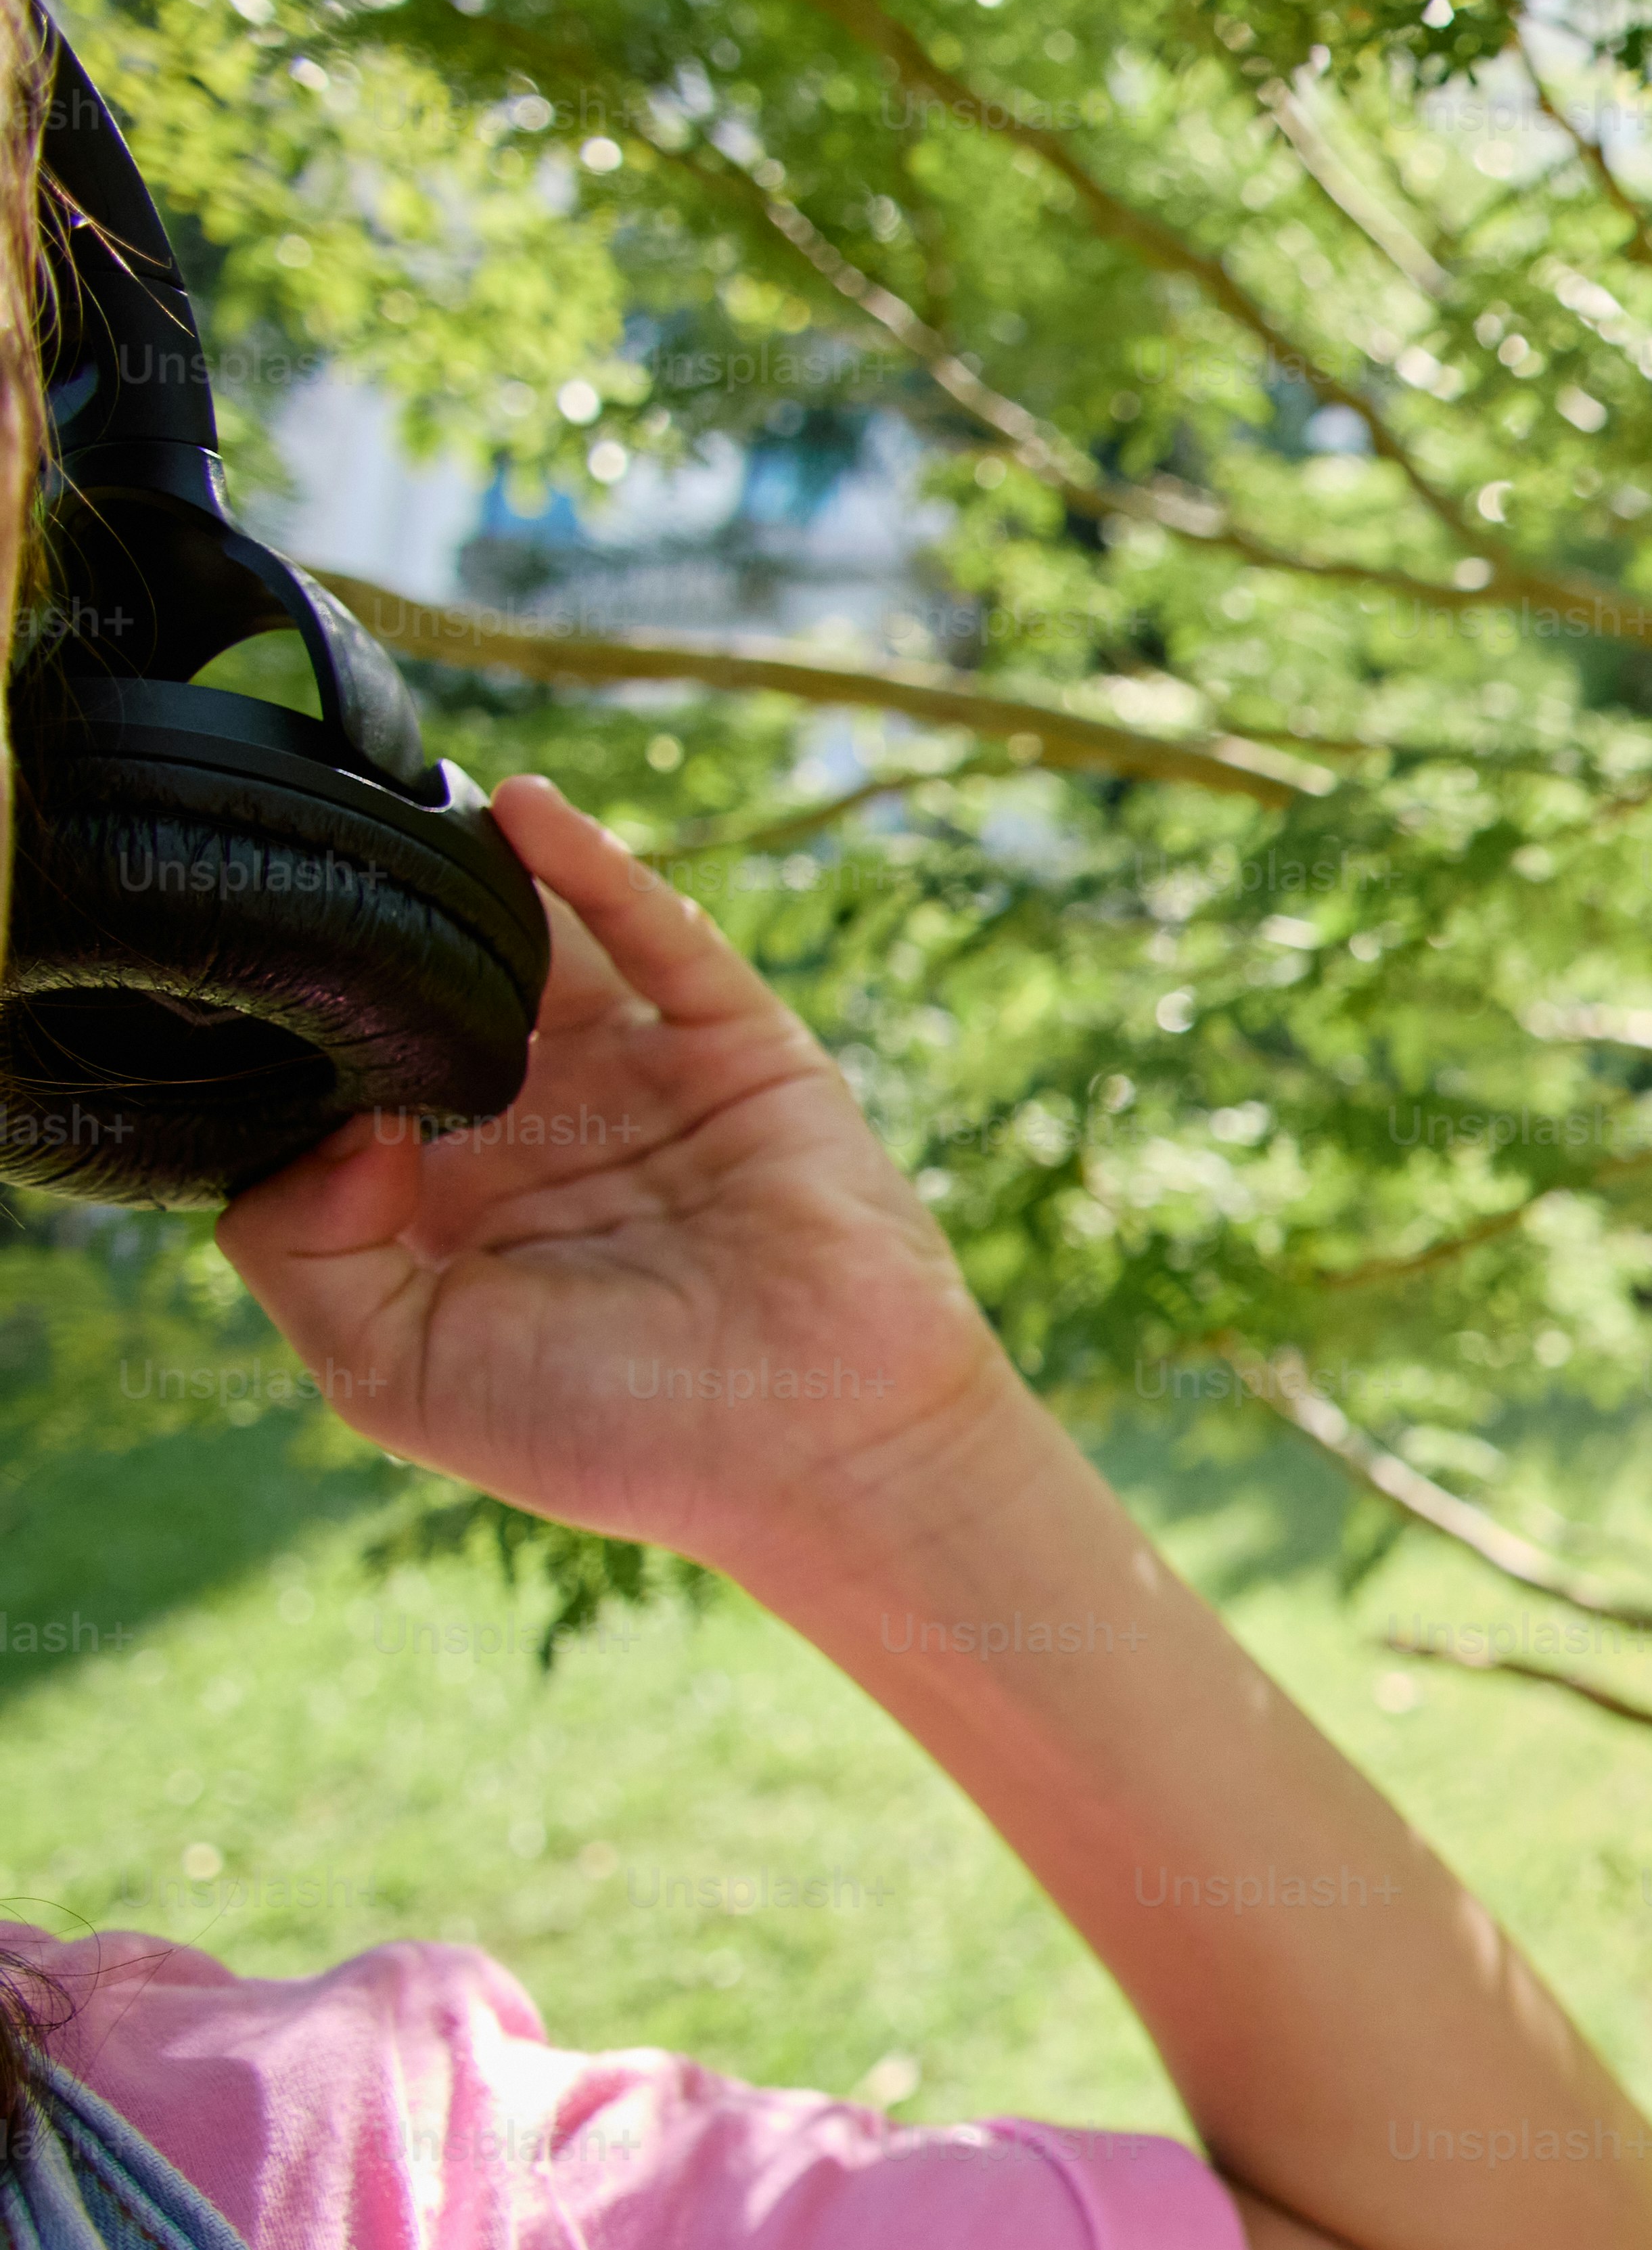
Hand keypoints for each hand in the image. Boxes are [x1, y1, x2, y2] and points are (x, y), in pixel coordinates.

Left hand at [217, 777, 1033, 1591]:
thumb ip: (300, 1249)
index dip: (292, 1030)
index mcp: (448, 1211)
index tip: (232, 970)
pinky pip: (658, 939)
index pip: (346, 1084)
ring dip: (470, 877)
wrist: (822, 1450)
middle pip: (434, 995)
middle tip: (296, 840)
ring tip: (390, 798)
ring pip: (538, 951)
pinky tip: (522, 812)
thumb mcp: (394, 1370)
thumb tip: (338, 1113)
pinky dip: (595, 869)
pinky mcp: (738, 1050)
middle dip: (371, 926)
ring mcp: (641, 1083)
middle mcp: (537, 1134)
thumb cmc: (619, 1434)